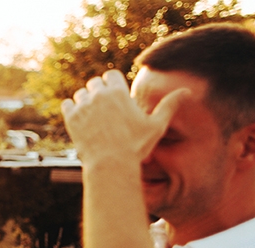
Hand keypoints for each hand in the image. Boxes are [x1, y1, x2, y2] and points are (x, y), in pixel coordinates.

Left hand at [60, 69, 188, 166]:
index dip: (113, 85)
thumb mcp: (157, 126)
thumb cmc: (136, 146)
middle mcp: (99, 95)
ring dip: (85, 101)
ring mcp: (83, 106)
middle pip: (95, 83)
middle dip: (99, 93)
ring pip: (81, 94)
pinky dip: (72, 110)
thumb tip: (188, 91)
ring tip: (94, 118)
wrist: (111, 165)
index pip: (111, 76)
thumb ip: (170, 105)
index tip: (115, 97)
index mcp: (119, 92)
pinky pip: (67, 105)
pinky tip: (81, 120)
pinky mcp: (71, 118)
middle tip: (104, 110)